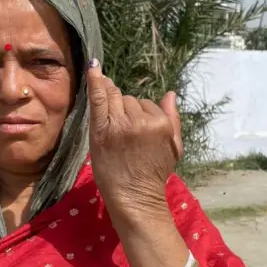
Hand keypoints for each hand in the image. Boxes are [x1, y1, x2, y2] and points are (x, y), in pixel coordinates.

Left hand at [86, 58, 182, 219]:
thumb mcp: (174, 147)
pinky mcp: (101, 130)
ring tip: (112, 122)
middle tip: (123, 133)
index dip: (139, 115)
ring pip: (115, 99)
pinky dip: (96, 81)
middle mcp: (141, 121)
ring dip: (112, 105)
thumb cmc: (153, 174)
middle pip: (129, 99)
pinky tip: (93, 68)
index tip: (135, 131)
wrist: (134, 197)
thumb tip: (170, 93)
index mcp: (161, 124)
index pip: (146, 103)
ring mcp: (120, 124)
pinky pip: (99, 98)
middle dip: (125, 111)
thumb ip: (173, 119)